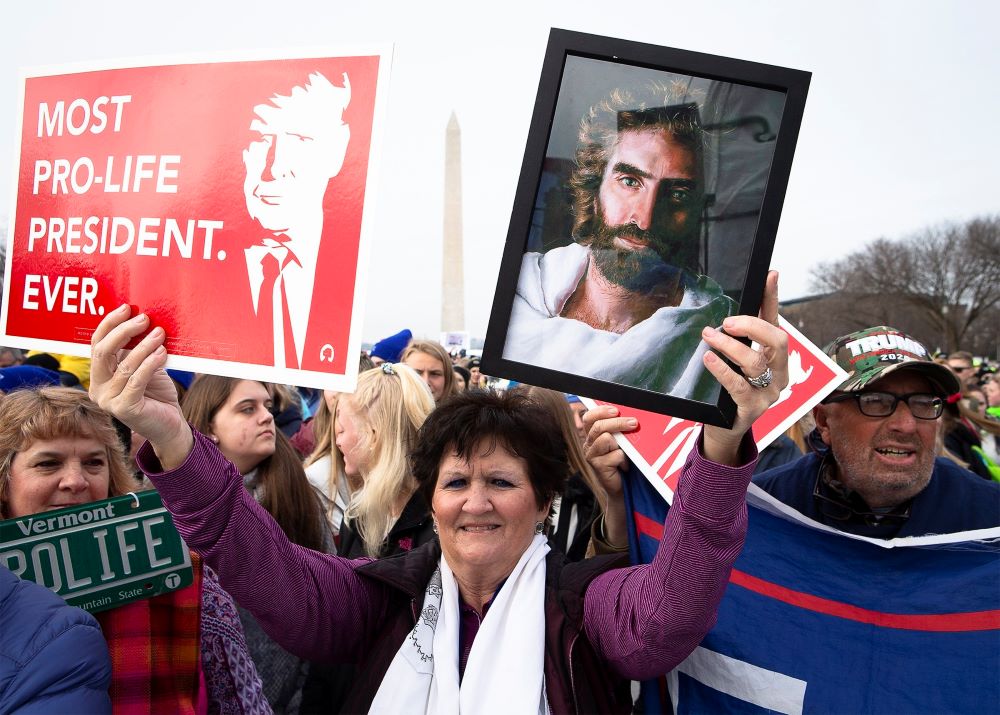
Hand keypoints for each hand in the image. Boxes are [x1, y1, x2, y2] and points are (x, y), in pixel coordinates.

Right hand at [89, 305, 193, 468]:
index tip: (127, 308)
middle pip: (102, 352)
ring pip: (123, 365)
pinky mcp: (124, 409)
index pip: (96, 344)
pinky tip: (162, 353)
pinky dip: (149, 363)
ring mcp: (108, 401)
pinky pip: (136, 380)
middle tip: (145, 318)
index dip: (110, 324)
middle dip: (124, 331)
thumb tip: (141, 319)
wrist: (171, 424)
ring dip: (143, 346)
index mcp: (98, 376)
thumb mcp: (145, 365)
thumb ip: (137, 349)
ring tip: (160, 334)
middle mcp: (96, 389)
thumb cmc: (157, 393)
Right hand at [582, 404, 637, 547]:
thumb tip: (630, 416)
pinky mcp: (598, 467)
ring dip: (621, 444)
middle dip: (618, 422)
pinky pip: (615, 455)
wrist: (621, 488)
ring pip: (606, 438)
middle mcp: (588, 444)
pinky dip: (623, 460)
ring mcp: (591, 456)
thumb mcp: (619, 443)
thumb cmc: (622, 462)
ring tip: (626, 452)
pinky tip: (624, 466)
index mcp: (591, 435)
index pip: (589, 417)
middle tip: (634, 423)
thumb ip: (618, 430)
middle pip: (599, 426)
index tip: (616, 410)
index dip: (601, 411)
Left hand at [700, 270, 787, 464]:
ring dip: (730, 346)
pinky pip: (738, 385)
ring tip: (709, 337)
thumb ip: (738, 337)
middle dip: (752, 326)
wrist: (727, 426)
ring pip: (755, 362)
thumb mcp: (737, 360)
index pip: (776, 320)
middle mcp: (779, 371)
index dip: (772, 298)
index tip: (770, 274)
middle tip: (726, 322)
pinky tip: (709, 358)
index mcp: (776, 355)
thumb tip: (728, 309)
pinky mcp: (753, 407)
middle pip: (776, 341)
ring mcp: (769, 391)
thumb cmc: (732, 388)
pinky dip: (722, 369)